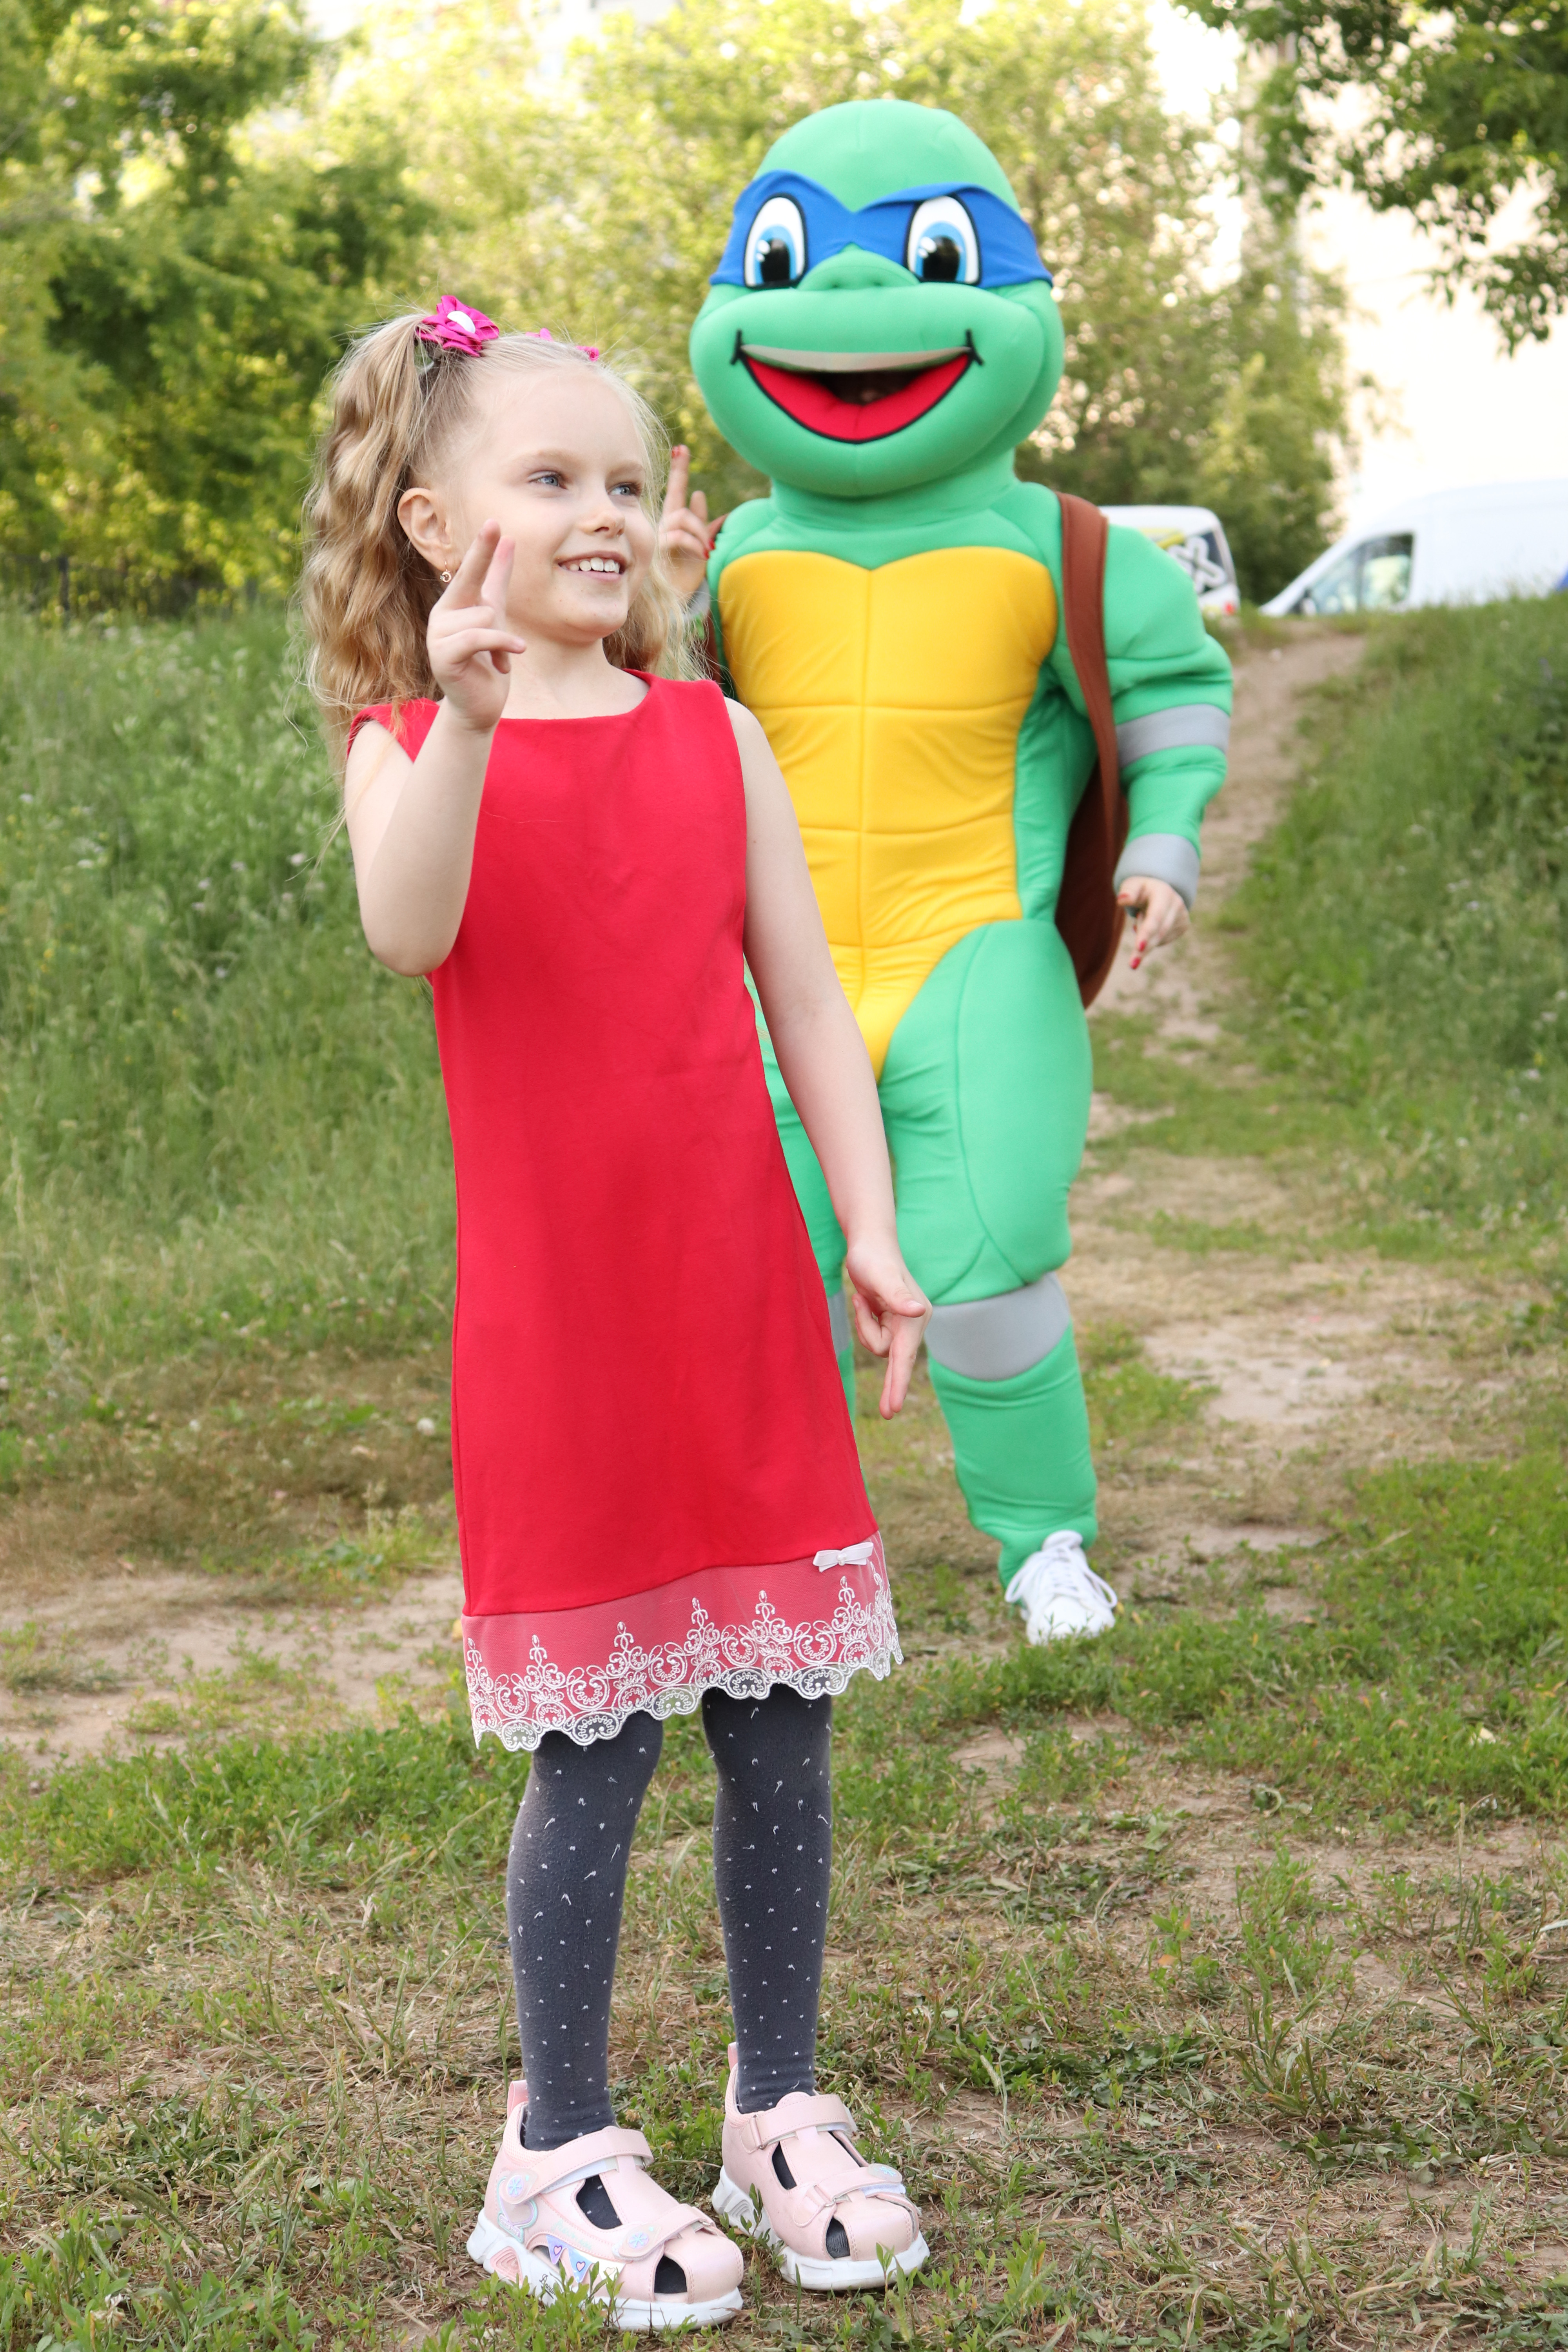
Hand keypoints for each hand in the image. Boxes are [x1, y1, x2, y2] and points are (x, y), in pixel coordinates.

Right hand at [427, 521, 526, 733]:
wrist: (480, 708)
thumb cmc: (489, 665)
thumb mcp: (498, 619)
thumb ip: (498, 583)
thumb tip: (510, 541)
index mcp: (455, 605)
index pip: (470, 570)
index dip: (482, 547)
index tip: (494, 522)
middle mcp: (442, 615)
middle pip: (470, 580)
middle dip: (484, 556)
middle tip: (496, 525)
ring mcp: (438, 636)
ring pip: (482, 616)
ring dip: (501, 639)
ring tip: (499, 659)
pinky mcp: (443, 657)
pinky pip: (478, 637)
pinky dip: (501, 645)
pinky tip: (515, 654)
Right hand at [659, 446, 714, 601]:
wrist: (673, 601)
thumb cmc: (686, 577)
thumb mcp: (702, 551)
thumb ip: (709, 531)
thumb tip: (724, 515)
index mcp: (674, 522)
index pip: (676, 491)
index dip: (679, 470)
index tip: (681, 448)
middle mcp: (663, 524)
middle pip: (674, 494)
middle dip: (680, 473)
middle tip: (685, 453)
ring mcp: (660, 536)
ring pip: (681, 517)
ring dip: (699, 529)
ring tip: (709, 548)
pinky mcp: (659, 550)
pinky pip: (678, 536)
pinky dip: (694, 542)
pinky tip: (704, 553)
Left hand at [843, 1235, 929, 1418]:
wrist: (869, 1242)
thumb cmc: (873, 1258)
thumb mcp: (881, 1277)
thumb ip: (898, 1296)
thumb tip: (918, 1312)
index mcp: (915, 1316)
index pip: (904, 1357)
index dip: (897, 1383)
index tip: (892, 1409)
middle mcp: (913, 1321)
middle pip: (892, 1356)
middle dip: (889, 1379)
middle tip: (886, 1413)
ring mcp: (902, 1322)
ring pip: (878, 1345)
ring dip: (864, 1326)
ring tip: (861, 1299)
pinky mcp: (890, 1320)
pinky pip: (874, 1336)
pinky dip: (864, 1322)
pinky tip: (863, 1301)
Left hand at [1116, 876, 1189, 970]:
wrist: (1160, 889)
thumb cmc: (1141, 889)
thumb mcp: (1132, 885)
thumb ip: (1127, 892)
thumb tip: (1122, 899)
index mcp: (1163, 893)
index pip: (1154, 917)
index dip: (1147, 932)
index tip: (1138, 947)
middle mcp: (1177, 904)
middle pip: (1158, 932)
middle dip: (1144, 949)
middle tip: (1132, 965)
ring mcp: (1182, 916)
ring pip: (1160, 938)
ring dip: (1145, 939)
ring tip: (1141, 917)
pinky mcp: (1183, 926)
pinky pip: (1163, 940)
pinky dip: (1152, 938)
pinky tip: (1151, 926)